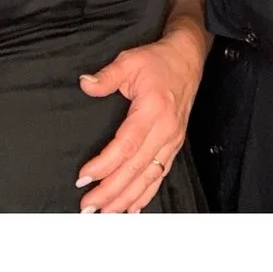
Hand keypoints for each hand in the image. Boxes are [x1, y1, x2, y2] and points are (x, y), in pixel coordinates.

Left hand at [75, 38, 201, 213]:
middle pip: (136, 168)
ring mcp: (172, 140)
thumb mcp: (129, 61)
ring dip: (127, 197)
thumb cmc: (158, 61)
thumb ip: (107, 76)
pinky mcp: (174, 144)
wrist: (187, 59)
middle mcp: (165, 130)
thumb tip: (86, 84)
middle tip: (89, 206)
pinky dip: (147, 193)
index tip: (85, 177)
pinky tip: (133, 207)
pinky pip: (160, 174)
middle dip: (111, 191)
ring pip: (149, 177)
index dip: (105, 164)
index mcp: (153, 110)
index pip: (126, 145)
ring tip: (106, 213)